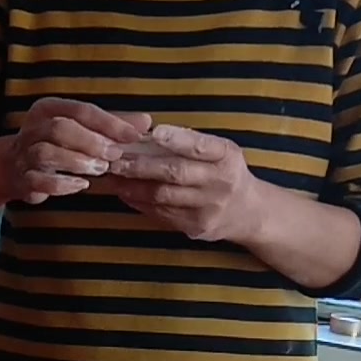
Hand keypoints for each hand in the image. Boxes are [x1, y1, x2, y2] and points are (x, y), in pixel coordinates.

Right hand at [0, 98, 150, 204]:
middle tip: (114, 155)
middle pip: (60, 128)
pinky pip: (40, 181)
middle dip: (91, 142)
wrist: (13, 167)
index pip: (80, 110)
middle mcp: (33, 128)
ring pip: (47, 153)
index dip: (109, 122)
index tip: (133, 135)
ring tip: (99, 170)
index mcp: (48, 109)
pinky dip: (63, 184)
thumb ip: (111, 125)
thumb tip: (146, 122)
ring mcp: (24, 154)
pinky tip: (80, 185)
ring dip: (77, 162)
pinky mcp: (23, 179)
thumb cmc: (55, 144)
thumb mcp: (82, 129)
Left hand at [98, 124, 264, 242]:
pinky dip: (139, 202)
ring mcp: (209, 208)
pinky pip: (162, 214)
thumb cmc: (225, 172)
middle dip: (141, 165)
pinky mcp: (196, 227)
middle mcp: (221, 183)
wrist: (247, 212)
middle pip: (176, 172)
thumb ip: (190, 143)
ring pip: (163, 196)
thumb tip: (145, 134)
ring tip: (113, 177)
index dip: (178, 139)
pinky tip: (126, 193)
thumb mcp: (220, 151)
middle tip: (115, 159)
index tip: (154, 132)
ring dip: (133, 186)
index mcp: (227, 156)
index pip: (200, 146)